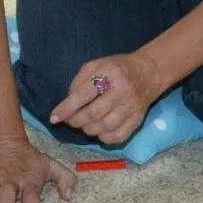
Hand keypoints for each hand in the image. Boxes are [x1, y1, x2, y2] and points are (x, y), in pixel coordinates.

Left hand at [47, 52, 161, 146]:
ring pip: (105, 127)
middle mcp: (122, 91)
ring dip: (88, 129)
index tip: (54, 118)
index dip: (66, 108)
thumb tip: (67, 104)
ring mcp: (131, 108)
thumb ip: (79, 81)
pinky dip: (104, 138)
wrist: (148, 73)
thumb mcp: (96, 65)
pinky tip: (99, 131)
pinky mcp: (137, 120)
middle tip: (70, 120)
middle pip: (94, 114)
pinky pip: (118, 136)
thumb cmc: (117, 68)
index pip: (84, 94)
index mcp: (109, 74)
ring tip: (84, 124)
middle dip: (76, 121)